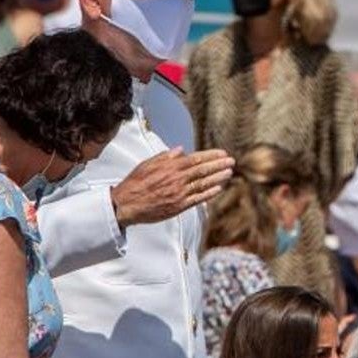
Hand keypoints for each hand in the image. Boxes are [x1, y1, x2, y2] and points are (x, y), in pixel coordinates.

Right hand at [110, 148, 234, 227]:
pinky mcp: (178, 206)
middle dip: (219, 165)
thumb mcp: (147, 164)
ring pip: (203, 184)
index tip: (222, 153)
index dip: (211, 156)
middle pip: (203, 171)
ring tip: (229, 173)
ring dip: (218, 178)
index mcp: (170, 167)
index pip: (196, 159)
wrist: (126, 205)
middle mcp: (177, 180)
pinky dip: (209, 193)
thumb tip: (180, 150)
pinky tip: (218, 189)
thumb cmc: (135, 183)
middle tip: (231, 162)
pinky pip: (197, 199)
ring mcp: (179, 194)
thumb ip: (166, 157)